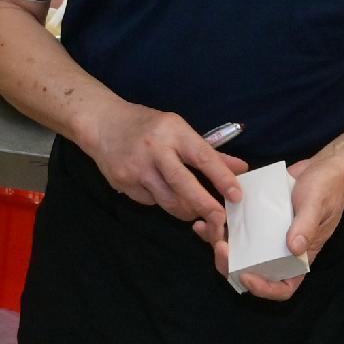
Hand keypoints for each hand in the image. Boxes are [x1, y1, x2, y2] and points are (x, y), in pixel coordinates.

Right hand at [83, 101, 243, 227]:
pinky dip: (160, 201)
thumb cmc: (147, 125)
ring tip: (193, 211)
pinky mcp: (123, 182)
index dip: (222, 178)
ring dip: (185, 210)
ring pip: (167, 200)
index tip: (237, 195)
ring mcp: (137, 168)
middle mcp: (155, 149)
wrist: (102, 123)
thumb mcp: (178, 129)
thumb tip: (241, 168)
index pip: (203, 157)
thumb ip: (209, 152)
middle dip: (204, 205)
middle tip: (220, 219)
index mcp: (174, 132)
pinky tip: (159, 190)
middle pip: (183, 184)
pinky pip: (150, 201)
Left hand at [201, 153, 343, 301]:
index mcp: (299, 258)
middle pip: (253, 273)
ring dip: (219, 247)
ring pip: (239, 253)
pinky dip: (218, 228)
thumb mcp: (318, 206)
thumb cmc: (327, 190)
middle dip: (231, 266)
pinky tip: (203, 220)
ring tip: (207, 230)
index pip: (283, 287)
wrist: (323, 167)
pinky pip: (235, 231)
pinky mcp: (255, 220)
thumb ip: (306, 226)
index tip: (246, 276)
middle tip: (220, 248)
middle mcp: (280, 252)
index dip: (263, 289)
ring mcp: (266, 237)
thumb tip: (294, 248)